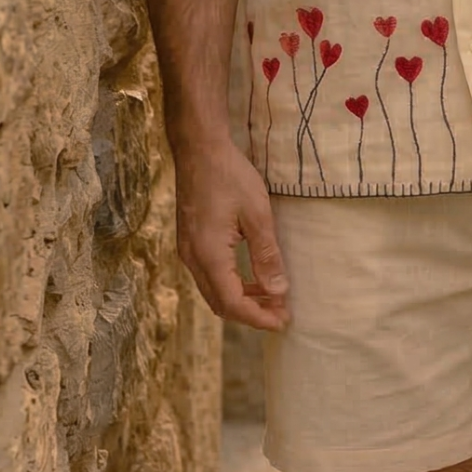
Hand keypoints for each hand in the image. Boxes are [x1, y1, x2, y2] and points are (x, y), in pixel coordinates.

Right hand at [176, 142, 289, 331]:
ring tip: (272, 296)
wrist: (199, 149)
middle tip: (282, 312)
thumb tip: (279, 291)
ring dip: (242, 300)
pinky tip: (252, 277)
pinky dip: (231, 285)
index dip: (258, 318)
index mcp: (209, 255)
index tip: (283, 322)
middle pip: (220, 303)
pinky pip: (209, 276)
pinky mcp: (189, 242)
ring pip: (213, 291)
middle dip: (252, 313)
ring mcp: (188, 251)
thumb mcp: (257, 215)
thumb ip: (267, 255)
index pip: (232, 303)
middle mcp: (193, 259)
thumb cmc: (229, 176)